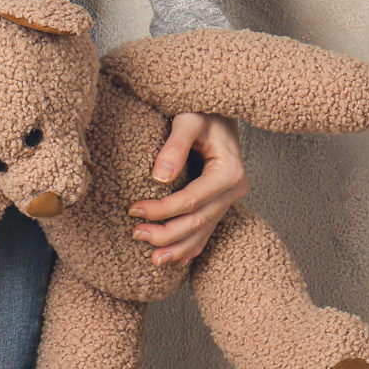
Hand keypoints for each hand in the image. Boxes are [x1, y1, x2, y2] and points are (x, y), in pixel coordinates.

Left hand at [128, 112, 246, 265]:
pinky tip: (177, 260)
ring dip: (177, 247)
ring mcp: (230, 198)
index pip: (191, 200)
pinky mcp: (222, 201)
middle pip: (198, 221)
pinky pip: (208, 229)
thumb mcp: (188, 119)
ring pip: (203, 231)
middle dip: (166, 233)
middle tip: (135, 234)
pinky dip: (191, 245)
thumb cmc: (202, 109)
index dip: (162, 209)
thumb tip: (159, 177)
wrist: (218, 108)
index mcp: (229, 171)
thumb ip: (174, 145)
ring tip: (153, 259)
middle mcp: (235, 189)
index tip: (133, 209)